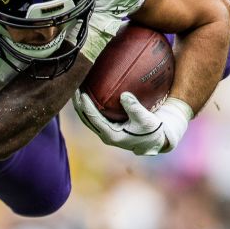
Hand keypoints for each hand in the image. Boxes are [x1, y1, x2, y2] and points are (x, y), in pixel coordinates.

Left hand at [72, 91, 192, 155]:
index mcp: (112, 136)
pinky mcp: (108, 128)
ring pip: (87, 118)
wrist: (155, 140)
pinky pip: (94, 117)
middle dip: (78, 104)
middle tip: (74, 87)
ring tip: (76, 89)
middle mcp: (105, 135)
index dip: (86, 106)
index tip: (82, 93)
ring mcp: (105, 132)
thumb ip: (135, 108)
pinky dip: (89, 107)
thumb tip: (124, 95)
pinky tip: (87, 94)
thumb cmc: (152, 130)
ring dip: (80, 106)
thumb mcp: (146, 119)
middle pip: (86, 119)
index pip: (94, 119)